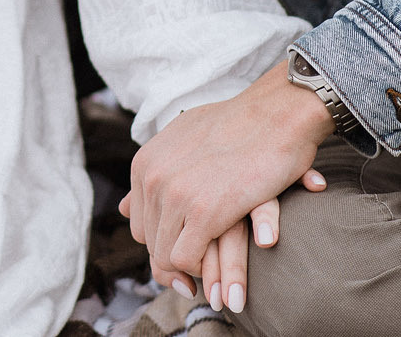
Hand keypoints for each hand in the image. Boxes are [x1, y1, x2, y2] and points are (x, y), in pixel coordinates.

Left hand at [118, 61, 335, 307]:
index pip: (140, 222)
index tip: (187, 254)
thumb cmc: (240, 127)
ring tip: (213, 286)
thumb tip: (124, 206)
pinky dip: (202, 271)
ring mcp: (175, 195)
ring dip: (189, 272)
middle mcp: (151, 178)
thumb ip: (155, 173)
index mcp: (144, 163)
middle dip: (174, 264)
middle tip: (199, 281)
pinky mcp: (203, 212)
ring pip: (164, 255)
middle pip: (150, 242)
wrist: (276, 114)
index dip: (163, 243)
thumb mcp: (182, 141)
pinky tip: (222, 273)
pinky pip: (185, 259)